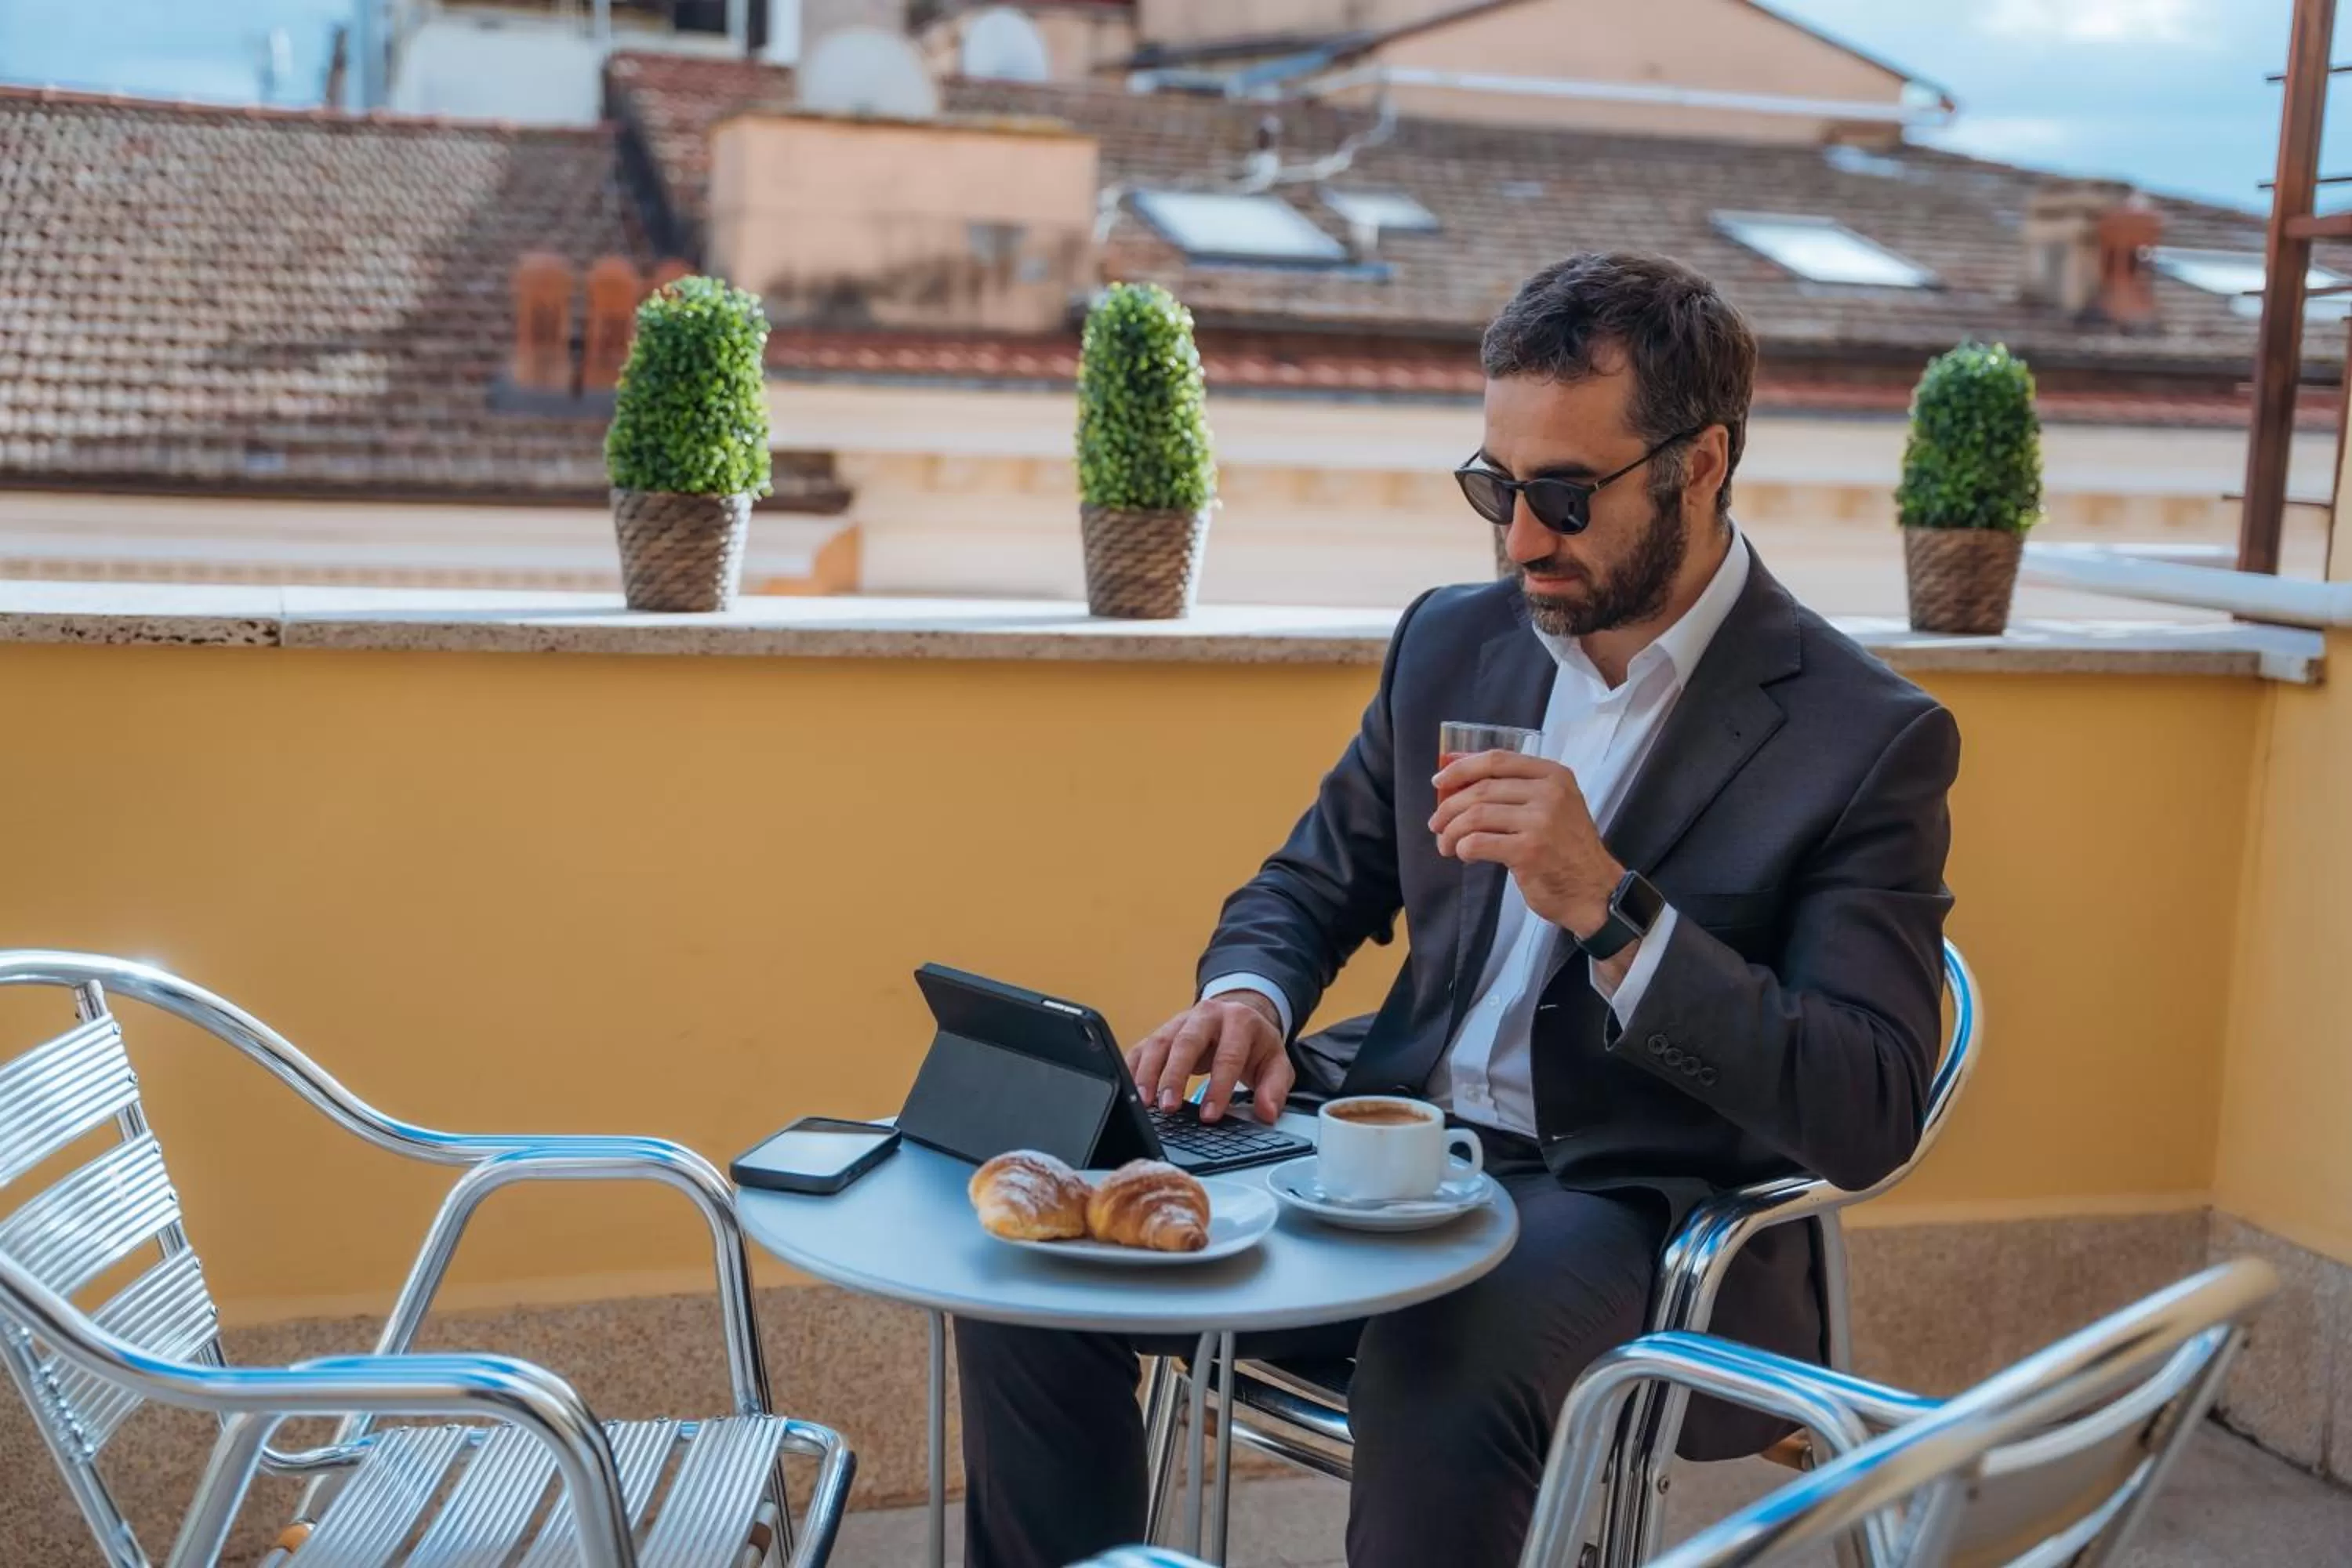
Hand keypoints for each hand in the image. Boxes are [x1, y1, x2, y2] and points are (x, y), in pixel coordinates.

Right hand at [1126, 992, 1293, 1124]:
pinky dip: (1134, 1069)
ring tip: (1145, 1102)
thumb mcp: (1276, 1063)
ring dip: (1149, 1074)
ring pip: (1160, 1043)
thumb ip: (1274, 1088)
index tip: (1210, 1115)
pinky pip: (1143, 1047)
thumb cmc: (1255, 1045)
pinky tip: (1131, 1090)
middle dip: (1175, 1076)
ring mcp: (1181, 1021)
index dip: (1218, 1087)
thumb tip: (1267, 1113)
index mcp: (1240, 1021)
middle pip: (1187, 1042)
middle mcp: (1207, 1015)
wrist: (1239, 1015)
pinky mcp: (1162, 1032)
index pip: (1228, 1055)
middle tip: (1169, 1108)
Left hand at [1431, 751, 1623, 937]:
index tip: (1439, 781)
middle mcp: (1549, 793)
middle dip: (1449, 807)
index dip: (1461, 768)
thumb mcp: (1553, 807)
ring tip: (1446, 844)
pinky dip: (1462, 848)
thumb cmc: (1566, 850)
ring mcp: (1541, 821)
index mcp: (1553, 775)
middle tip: (1436, 823)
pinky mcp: (1529, 851)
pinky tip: (1464, 855)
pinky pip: (1478, 842)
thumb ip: (1516, 789)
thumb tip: (1459, 777)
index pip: (1497, 760)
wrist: (1594, 891)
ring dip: (1451, 831)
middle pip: (1481, 788)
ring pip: (1475, 815)